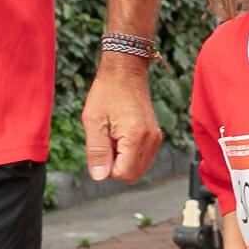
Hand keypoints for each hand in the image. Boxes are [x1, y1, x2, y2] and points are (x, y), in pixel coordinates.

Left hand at [81, 54, 162, 181]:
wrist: (125, 71)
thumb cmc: (107, 92)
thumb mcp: (93, 121)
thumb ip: (97, 152)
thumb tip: (100, 177)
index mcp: (136, 136)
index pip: (123, 174)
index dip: (107, 168)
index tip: (101, 146)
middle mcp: (151, 139)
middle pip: (132, 175)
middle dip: (115, 166)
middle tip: (106, 141)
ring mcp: (155, 137)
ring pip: (138, 168)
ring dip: (122, 159)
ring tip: (113, 136)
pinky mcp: (155, 135)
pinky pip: (142, 157)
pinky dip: (129, 153)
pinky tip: (120, 134)